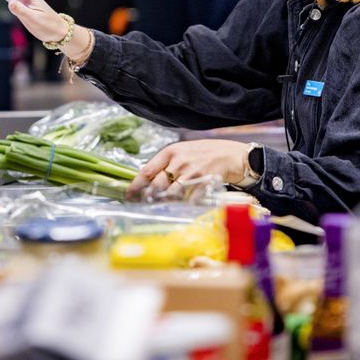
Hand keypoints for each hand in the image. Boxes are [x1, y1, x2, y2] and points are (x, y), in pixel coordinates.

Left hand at [128, 139, 250, 199]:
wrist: (230, 154)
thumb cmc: (203, 154)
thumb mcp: (182, 152)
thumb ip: (166, 164)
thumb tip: (148, 180)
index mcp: (170, 152)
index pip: (147, 170)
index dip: (136, 185)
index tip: (129, 195)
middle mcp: (179, 161)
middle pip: (157, 184)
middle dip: (148, 197)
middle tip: (143, 205)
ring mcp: (192, 172)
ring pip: (171, 193)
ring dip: (164, 203)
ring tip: (160, 207)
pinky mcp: (204, 182)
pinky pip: (189, 198)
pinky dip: (183, 205)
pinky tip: (181, 207)